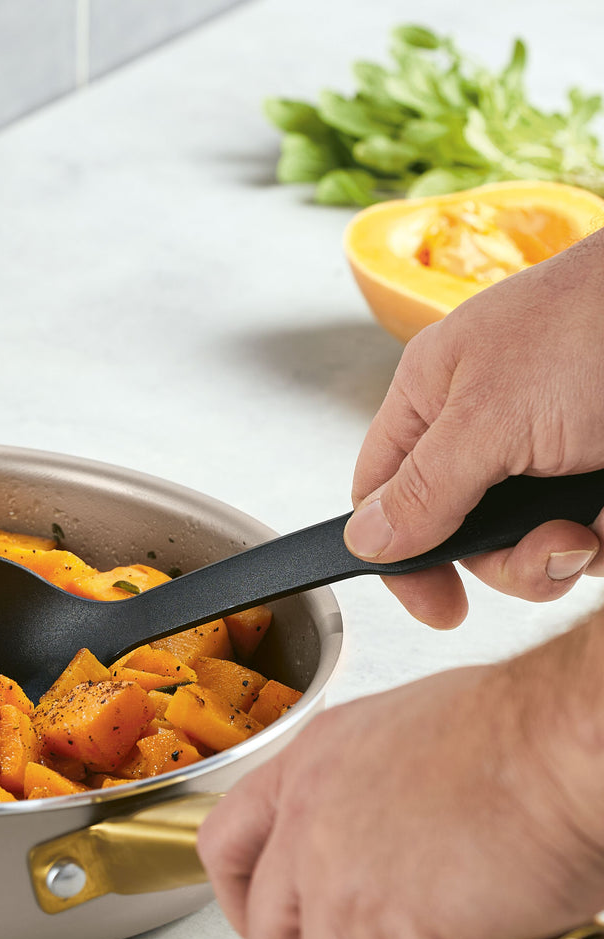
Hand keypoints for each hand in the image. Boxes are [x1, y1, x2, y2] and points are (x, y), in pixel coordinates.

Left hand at [196, 625, 603, 938]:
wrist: (573, 742)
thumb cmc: (530, 731)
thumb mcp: (417, 741)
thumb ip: (381, 801)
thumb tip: (404, 857)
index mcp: (308, 766)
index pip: (225, 846)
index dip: (245, 901)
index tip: (286, 925)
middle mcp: (306, 822)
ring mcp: (333, 881)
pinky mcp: (384, 932)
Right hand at [347, 228, 603, 627]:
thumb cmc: (595, 326)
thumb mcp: (490, 418)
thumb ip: (423, 489)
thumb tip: (365, 542)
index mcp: (432, 396)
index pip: (382, 495)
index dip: (401, 556)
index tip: (438, 605)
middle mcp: (482, 424)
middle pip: (458, 534)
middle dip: (506, 561)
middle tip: (550, 550)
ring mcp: (544, 448)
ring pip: (524, 543)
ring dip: (560, 556)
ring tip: (593, 532)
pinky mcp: (592, 466)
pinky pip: (582, 533)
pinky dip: (600, 541)